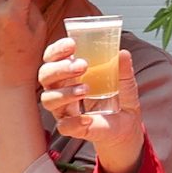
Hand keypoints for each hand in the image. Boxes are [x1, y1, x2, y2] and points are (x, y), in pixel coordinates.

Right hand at [38, 36, 142, 172]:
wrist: (126, 125)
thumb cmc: (118, 98)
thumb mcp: (124, 81)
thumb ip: (122, 68)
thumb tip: (123, 53)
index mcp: (69, 73)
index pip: (53, 58)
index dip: (57, 50)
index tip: (71, 44)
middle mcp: (61, 89)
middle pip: (45, 76)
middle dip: (60, 68)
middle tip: (82, 65)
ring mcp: (64, 109)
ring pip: (49, 99)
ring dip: (65, 92)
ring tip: (86, 89)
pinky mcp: (71, 128)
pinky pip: (64, 126)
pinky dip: (73, 122)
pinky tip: (87, 119)